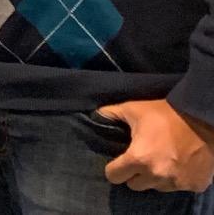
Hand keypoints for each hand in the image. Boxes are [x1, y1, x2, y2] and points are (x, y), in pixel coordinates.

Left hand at [97, 99, 213, 191]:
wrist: (204, 119)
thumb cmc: (166, 114)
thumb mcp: (133, 109)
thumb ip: (110, 114)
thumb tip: (94, 116)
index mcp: (138, 159)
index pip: (114, 176)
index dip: (113, 168)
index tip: (118, 162)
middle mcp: (156, 175)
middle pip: (134, 185)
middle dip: (135, 174)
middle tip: (142, 159)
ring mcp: (177, 183)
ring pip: (157, 187)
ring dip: (156, 177)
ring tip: (162, 159)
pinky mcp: (195, 185)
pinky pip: (179, 187)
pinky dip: (178, 178)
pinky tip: (179, 164)